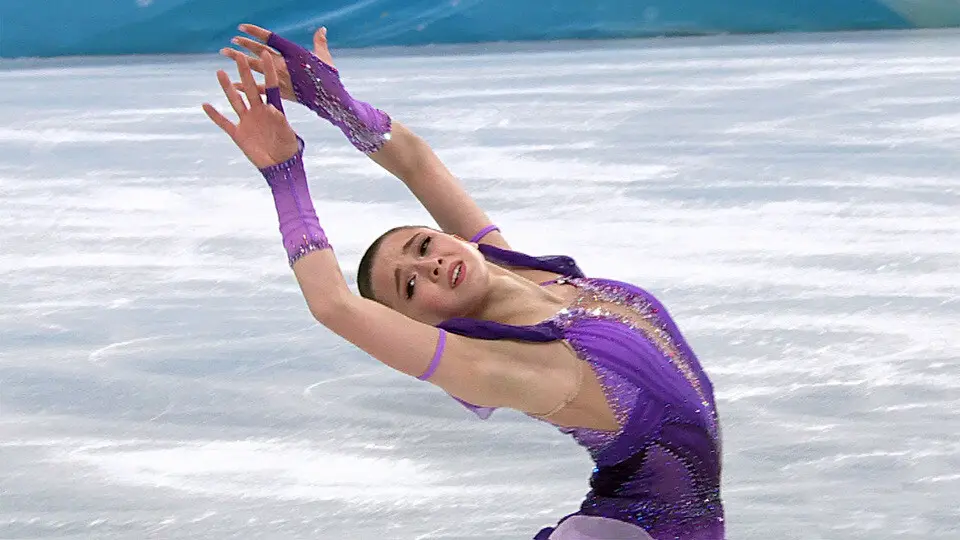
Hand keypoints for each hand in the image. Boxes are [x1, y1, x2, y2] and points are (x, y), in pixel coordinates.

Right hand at [202, 52, 299, 168]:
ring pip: (235, 100)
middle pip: (250, 88)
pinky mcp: (238, 134)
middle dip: (245, 73)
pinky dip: (214, 115)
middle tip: (239, 56)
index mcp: (273, 109)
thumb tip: (271, 109)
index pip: (270, 86)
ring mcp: (247, 121)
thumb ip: (281, 122)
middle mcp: (258, 111)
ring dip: (227, 87)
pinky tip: (205, 105)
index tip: (266, 54)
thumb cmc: (288, 149)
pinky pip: (224, 122)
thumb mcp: (287, 135)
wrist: (279, 166)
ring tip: (220, 72)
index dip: (268, 71)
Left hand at [221, 24, 335, 100]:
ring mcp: (280, 79)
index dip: (255, 32)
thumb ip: (319, 43)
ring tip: (226, 53)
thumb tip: (322, 29)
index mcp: (294, 53)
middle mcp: (284, 64)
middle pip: (259, 52)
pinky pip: (259, 89)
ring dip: (240, 60)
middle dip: (244, 45)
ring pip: (255, 67)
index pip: (270, 39)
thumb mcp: (325, 59)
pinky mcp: (280, 93)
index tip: (242, 27)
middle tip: (232, 41)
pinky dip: (246, 87)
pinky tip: (233, 84)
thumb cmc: (329, 79)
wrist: (331, 100)